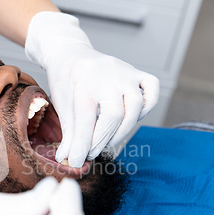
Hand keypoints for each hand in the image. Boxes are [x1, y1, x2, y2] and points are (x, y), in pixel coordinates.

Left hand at [25, 12, 159, 166]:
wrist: (71, 55)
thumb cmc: (66, 81)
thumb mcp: (62, 104)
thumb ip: (69, 133)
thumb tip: (68, 159)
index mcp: (83, 80)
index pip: (85, 117)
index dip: (82, 143)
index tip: (76, 160)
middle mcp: (107, 74)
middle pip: (113, 114)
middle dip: (102, 139)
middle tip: (91, 152)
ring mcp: (125, 72)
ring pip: (135, 105)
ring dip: (122, 130)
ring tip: (107, 140)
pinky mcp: (137, 73)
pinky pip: (151, 91)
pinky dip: (146, 109)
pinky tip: (129, 119)